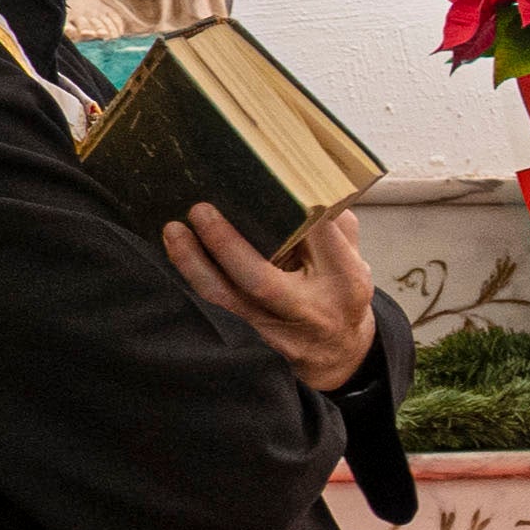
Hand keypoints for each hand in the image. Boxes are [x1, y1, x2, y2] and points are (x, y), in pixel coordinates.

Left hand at [169, 202, 377, 391]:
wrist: (339, 350)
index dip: (295, 209)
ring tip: (175, 230)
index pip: (319, 237)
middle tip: (202, 210)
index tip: (271, 180)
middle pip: (260, 280)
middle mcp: (308, 308)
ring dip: (194, 263)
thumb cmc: (341, 294)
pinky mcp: (251, 335)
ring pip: (225, 297)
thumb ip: (335, 226)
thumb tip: (303, 189)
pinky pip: (216, 305)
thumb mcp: (355, 259)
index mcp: (345, 281)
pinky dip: (193, 277)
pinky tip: (178, 252)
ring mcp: (275, 327)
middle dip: (226, 244)